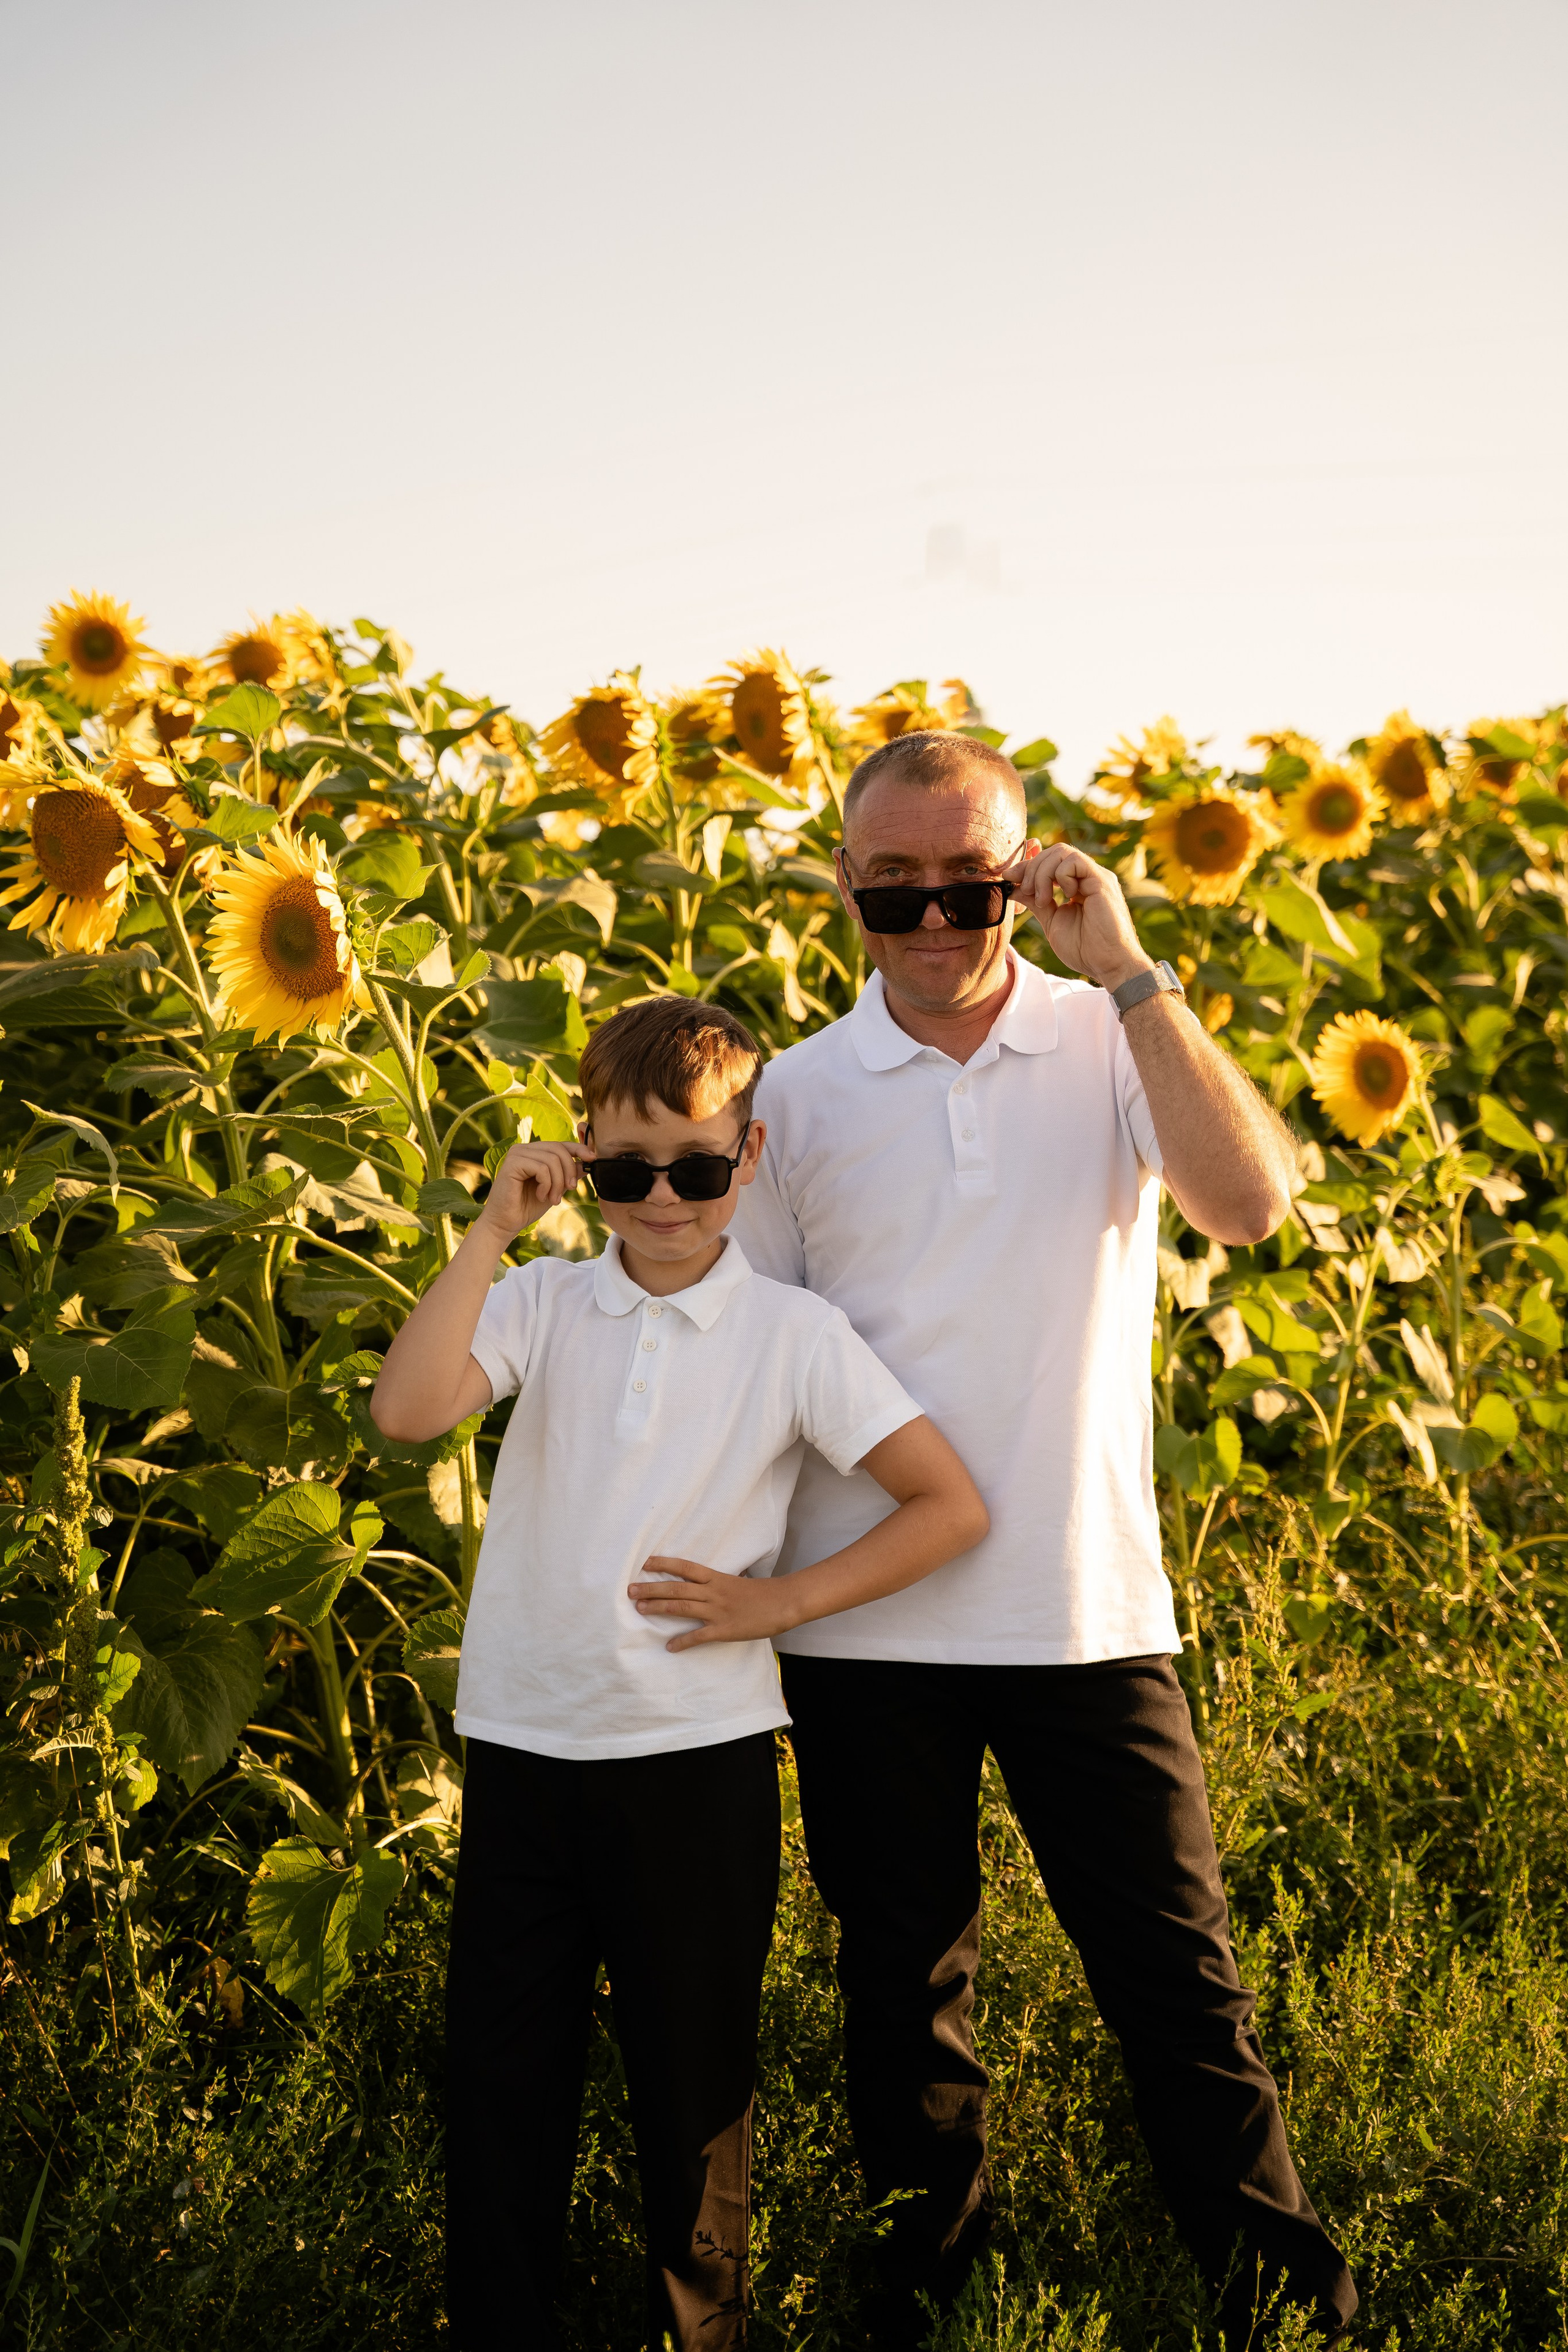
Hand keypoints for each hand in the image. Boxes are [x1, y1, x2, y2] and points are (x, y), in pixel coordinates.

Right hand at [479, 1138, 594, 1240]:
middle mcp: (523, 1149)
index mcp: (533, 1152)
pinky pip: (541, 1168)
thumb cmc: (527, 1206)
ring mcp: (516, 1154)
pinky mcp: (512, 1163)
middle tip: (569, 1190)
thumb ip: (567, 1174)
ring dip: (557, 1183)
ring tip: (552, 1198)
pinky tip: (540, 1195)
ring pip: (552, 1159)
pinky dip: (546, 1184)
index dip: (578, 1149)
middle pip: (558, 1149)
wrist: (507, 1223)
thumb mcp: (555, 1188)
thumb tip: (587, 1162)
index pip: (560, 1144)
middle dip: (568, 1171)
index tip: (592, 1159)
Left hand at [628, 1556, 786, 1650]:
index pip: (685, 1567)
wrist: (783, 1603)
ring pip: (682, 1608)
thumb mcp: (737, 1581)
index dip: (664, 1564)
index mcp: (716, 1578)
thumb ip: (717, 1582)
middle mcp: (713, 1592)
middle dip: (652, 1588)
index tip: (645, 1563)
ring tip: (639, 1609)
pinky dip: (682, 1642)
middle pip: (676, 1588)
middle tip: (630, 1590)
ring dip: (659, 1608)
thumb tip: (702, 1582)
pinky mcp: (724, 1629)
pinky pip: (698, 1636)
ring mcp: (717, 1611)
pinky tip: (669, 1647)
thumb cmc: (762, 1593)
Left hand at [1010, 843, 1151, 992]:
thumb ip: (1035, 902)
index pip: (1051, 861)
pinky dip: (1060, 875)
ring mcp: (1096, 876)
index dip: (1027, 865)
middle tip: (1025, 891)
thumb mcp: (1051, 922)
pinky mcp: (1102, 880)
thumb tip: (1013, 886)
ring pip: (1061, 852)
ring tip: (1043, 899)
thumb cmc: (1085, 949)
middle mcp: (1088, 877)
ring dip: (1042, 873)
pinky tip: (1065, 896)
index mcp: (1077, 885)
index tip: (1009, 877)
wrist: (1108, 964)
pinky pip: (1074, 861)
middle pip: (1054, 852)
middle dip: (1031, 868)